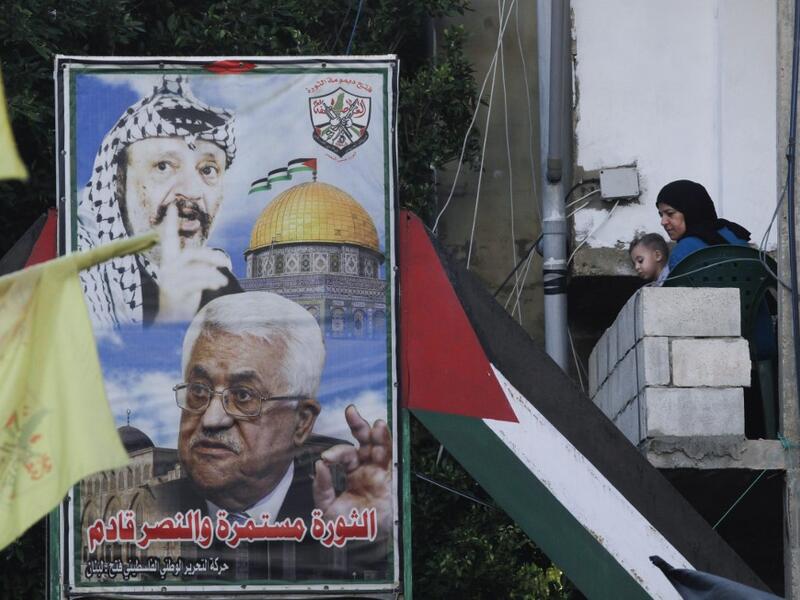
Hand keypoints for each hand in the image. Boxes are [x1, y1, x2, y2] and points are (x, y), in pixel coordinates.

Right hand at [155, 204, 227, 321]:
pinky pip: (195, 282)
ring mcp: (169, 281)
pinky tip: (217, 284)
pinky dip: (209, 281)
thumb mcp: (191, 280)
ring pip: (194, 268)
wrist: (168, 323)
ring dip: (212, 272)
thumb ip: (199, 267)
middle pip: (190, 255)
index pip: (167, 240)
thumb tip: (218, 260)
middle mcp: (167, 270)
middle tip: (226, 262)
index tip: (171, 206)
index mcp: (170, 263)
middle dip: (210, 256)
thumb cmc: (182, 299)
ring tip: (223, 281)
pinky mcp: (174, 293)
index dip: (169, 224)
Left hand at [313, 405, 392, 539]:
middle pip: (361, 441)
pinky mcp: (388, 475)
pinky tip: (380, 428)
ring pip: (376, 444)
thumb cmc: (347, 527)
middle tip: (350, 410)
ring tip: (373, 421)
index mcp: (349, 474)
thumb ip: (321, 488)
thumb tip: (319, 466)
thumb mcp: (326, 509)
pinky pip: (387, 453)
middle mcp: (364, 468)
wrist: (367, 542)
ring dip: (374, 431)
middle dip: (356, 425)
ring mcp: (377, 470)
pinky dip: (384, 440)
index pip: (342, 456)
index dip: (334, 454)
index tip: (325, 460)